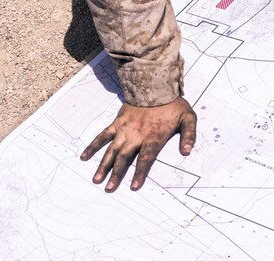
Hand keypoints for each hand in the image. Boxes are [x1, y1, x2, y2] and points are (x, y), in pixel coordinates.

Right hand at [81, 97, 196, 192]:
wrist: (155, 84)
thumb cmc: (173, 104)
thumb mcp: (188, 118)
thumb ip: (189, 136)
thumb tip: (187, 152)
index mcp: (154, 136)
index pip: (146, 158)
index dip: (140, 173)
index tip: (134, 187)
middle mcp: (137, 135)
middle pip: (125, 158)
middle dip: (117, 174)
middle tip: (109, 189)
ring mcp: (124, 129)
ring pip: (112, 150)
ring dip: (103, 165)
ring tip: (96, 180)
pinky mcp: (117, 123)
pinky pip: (102, 136)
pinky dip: (93, 146)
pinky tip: (84, 157)